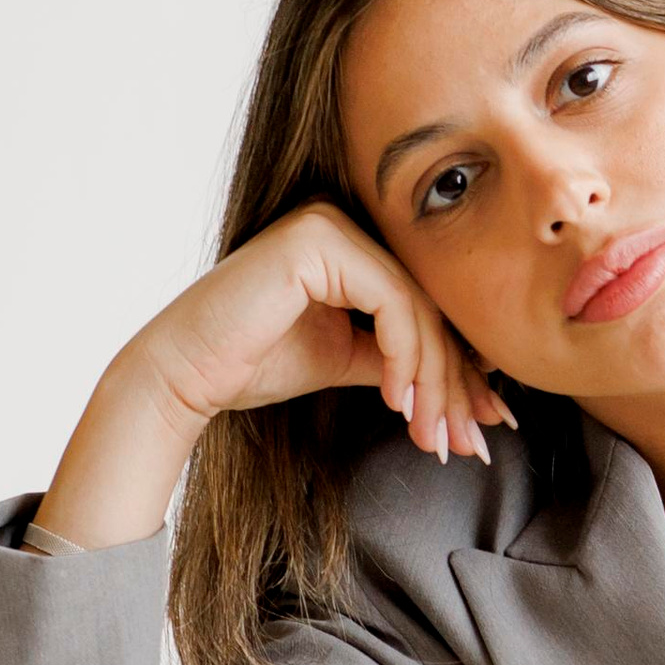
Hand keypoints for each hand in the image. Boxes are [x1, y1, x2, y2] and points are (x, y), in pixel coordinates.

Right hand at [35, 202, 510, 548]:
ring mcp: (331, 223)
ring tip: (433, 436)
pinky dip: (406, 356)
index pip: (427, 306)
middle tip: (468, 443)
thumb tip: (472, 387)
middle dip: (455, 384)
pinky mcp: (319, 238)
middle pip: (430, 306)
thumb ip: (401, 358)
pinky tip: (400, 402)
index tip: (481, 427)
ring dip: (434, 381)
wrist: (183, 375)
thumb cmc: (252, 364)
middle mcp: (345, 221)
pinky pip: (391, 301)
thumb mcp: (348, 358)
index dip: (459, 371)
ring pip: (419, 307)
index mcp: (353, 243)